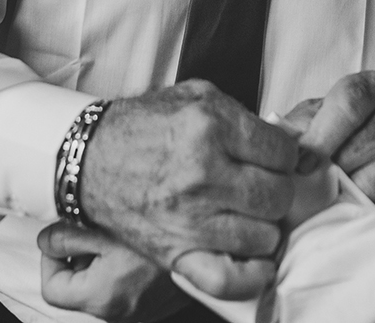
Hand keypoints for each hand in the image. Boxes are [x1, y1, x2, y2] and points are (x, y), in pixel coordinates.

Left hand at [39, 222, 188, 320]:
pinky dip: (125, 272)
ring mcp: (144, 311)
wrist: (211, 235)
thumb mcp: (101, 224)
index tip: (60, 240)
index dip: (50, 261)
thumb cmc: (158, 224)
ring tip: (119, 236)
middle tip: (93, 231)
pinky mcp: (160, 303)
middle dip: (79, 260)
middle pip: (79, 291)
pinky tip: (137, 249)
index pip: (52, 290)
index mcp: (103, 296)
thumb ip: (63, 236)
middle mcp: (123, 313)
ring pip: (104, 291)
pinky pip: (129, 291)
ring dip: (102, 265)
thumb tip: (46, 243)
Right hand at [80, 80, 297, 297]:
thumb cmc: (140, 127)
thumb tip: (286, 137)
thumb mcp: (194, 96)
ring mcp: (190, 217)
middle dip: (275, 189)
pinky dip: (249, 274)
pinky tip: (251, 258)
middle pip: (278, 195)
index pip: (283, 152)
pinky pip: (229, 278)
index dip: (282, 155)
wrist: (88, 160)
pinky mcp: (176, 251)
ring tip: (245, 214)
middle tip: (258, 185)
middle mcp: (203, 172)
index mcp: (210, 126)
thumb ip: (242, 114)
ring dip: (261, 226)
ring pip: (265, 235)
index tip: (270, 159)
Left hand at [295, 71, 374, 208]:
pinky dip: (366, 217)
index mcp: (374, 89)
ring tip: (334, 198)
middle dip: (329, 174)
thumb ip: (298, 129)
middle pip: (358, 151)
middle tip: (314, 186)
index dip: (321, 137)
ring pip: (373, 185)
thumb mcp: (316, 117)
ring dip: (346, 198)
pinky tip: (355, 210)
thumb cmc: (341, 132)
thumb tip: (285, 154)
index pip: (349, 106)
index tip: (302, 164)